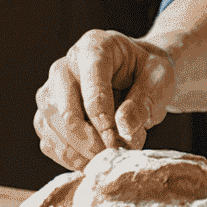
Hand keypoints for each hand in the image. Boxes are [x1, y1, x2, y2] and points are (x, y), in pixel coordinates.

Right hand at [34, 29, 175, 170]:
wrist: (139, 75)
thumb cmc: (147, 72)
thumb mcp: (158, 79)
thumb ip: (143, 101)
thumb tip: (122, 128)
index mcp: (94, 46)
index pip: (90, 83)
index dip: (102, 116)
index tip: (117, 140)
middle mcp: (65, 65)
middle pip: (63, 108)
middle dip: (88, 139)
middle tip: (112, 154)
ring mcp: (51, 90)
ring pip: (50, 125)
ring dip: (77, 151)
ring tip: (105, 158)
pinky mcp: (47, 114)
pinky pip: (47, 140)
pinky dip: (67, 157)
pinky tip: (91, 160)